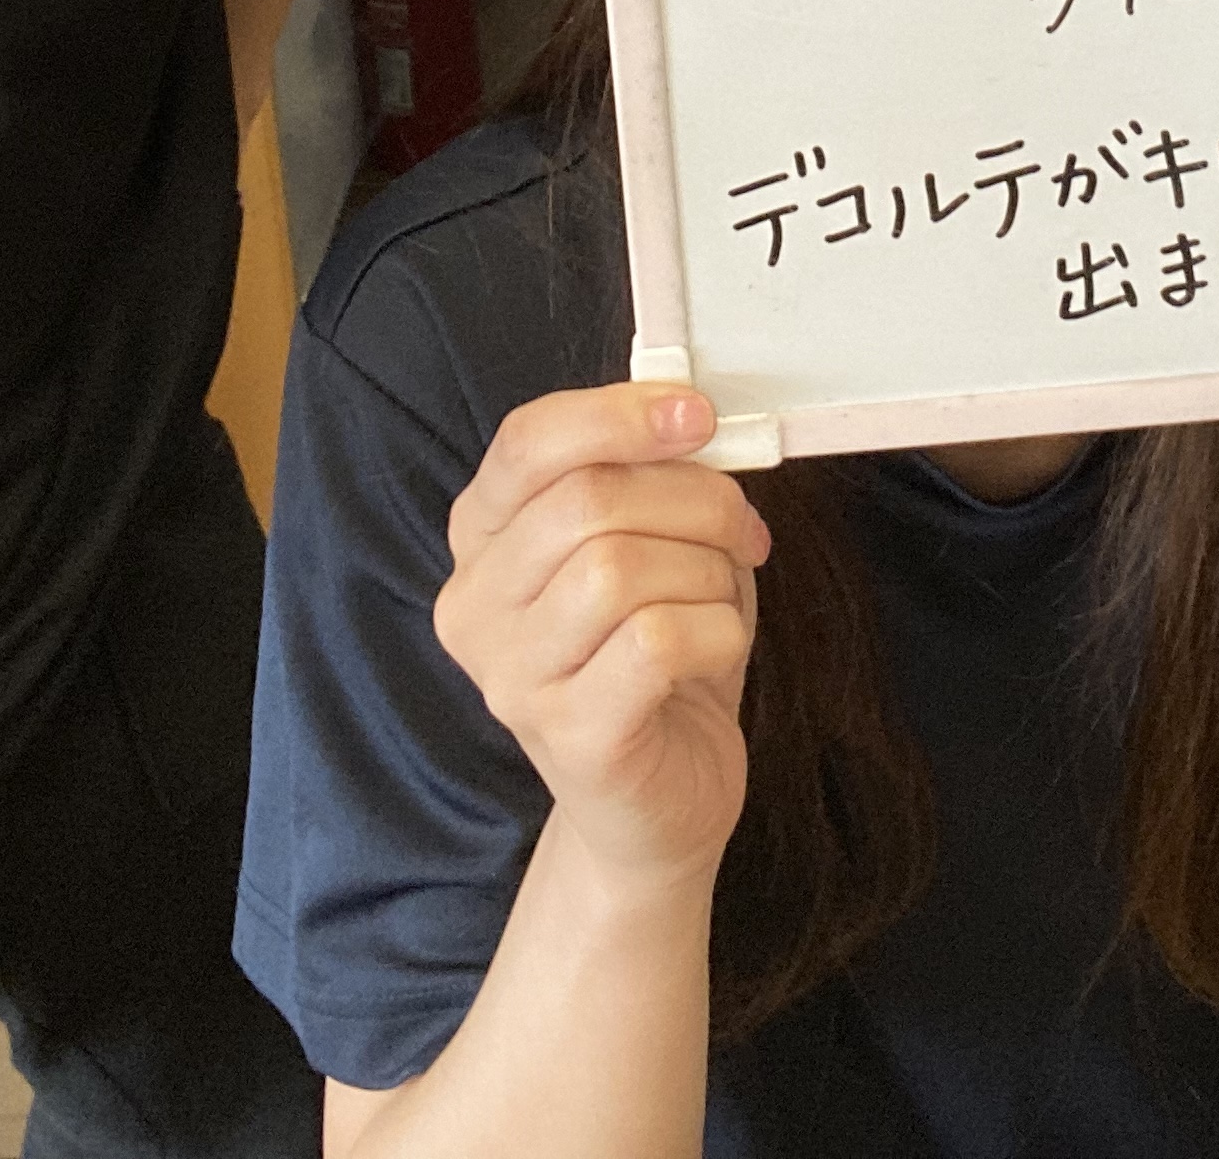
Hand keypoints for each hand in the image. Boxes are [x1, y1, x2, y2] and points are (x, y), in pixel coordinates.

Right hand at [435, 384, 769, 885]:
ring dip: (706, 570)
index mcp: (482, 539)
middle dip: (694, 499)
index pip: (528, 443)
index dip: (618, 415)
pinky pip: (657, 641)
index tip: (698, 416)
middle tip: (742, 529)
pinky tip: (716, 650)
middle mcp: (476, 606)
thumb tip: (689, 414)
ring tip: (720, 598)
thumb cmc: (656, 661)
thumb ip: (648, 479)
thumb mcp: (647, 546)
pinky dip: (717, 629)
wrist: (657, 804)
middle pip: (585, 500)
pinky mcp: (569, 736)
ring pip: (619, 567)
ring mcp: (512, 677)